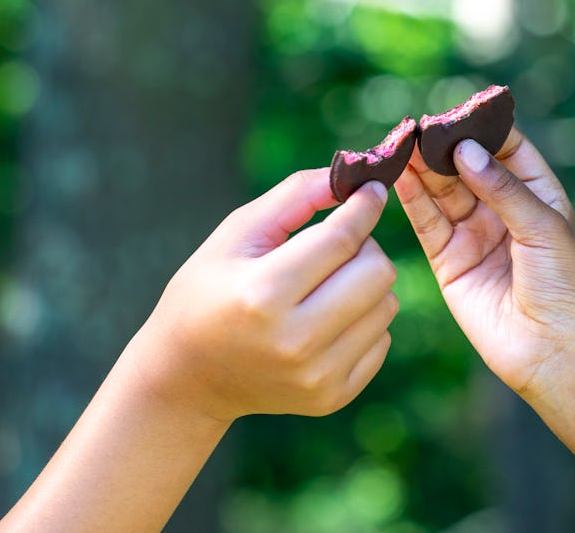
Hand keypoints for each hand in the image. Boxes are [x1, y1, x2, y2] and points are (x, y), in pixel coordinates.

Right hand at [128, 169, 397, 422]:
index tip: (373, 189)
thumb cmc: (209, 290)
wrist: (186, 377)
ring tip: (327, 284)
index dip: (364, 206)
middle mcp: (295, 342)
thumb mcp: (237, 234)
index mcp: (263, 294)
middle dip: (364, 246)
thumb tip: (355, 177)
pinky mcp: (332, 397)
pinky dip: (364, 320)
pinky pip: (382, 339)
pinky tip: (328, 318)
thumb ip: (295, 196)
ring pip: (387, 304)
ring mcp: (316, 376)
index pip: (341, 239)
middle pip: (377, 272)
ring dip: (366, 283)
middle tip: (338, 244)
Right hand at [395, 129, 574, 403]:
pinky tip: (399, 176)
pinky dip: (412, 199)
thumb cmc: (565, 287)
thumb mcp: (543, 227)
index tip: (458, 110)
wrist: (553, 352)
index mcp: (536, 194)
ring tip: (401, 145)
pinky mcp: (448, 259)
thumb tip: (465, 149)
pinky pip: (427, 222)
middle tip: (418, 127)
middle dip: (444, 147)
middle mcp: (502, 210)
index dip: (483, 128)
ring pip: (442, 191)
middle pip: (467, 167)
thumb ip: (502, 188)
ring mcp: (473, 233)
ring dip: (422, 168)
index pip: (506, 149)